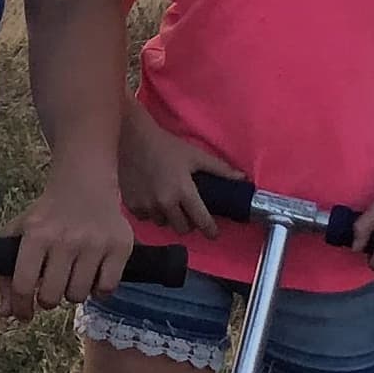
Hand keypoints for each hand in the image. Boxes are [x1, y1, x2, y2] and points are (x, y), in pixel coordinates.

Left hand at [8, 176, 140, 314]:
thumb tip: (6, 313)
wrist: (84, 183)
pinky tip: (94, 273)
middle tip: (52, 286)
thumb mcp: (19, 233)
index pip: (23, 286)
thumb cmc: (48, 215)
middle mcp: (66, 239)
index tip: (24, 314)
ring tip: (73, 274)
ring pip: (79, 296)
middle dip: (49, 298)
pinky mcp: (120, 246)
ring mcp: (95, 243)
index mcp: (36, 234)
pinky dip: (99, 289)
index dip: (22, 307)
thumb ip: (6, 273)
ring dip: (74, 291)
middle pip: (52, 297)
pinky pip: (107, 289)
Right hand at [115, 100, 223, 235]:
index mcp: (183, 192)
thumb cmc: (166, 146)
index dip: (211, 230)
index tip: (214, 233)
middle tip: (189, 212)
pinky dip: (151, 212)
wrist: (132, 139)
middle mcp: (164, 203)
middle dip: (189, 223)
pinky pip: (145, 218)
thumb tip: (242, 178)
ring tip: (169, 203)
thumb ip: (219, 169)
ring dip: (169, 217)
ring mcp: (146, 205)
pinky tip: (152, 199)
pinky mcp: (131, 205)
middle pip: (182, 229)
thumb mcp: (195, 155)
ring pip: (163, 224)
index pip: (201, 221)